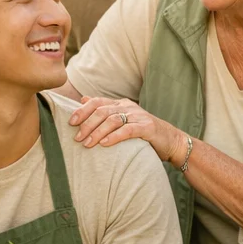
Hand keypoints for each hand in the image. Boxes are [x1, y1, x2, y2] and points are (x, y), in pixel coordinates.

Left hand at [69, 97, 184, 163]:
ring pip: (112, 120)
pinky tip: (104, 144)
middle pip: (102, 111)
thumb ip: (104, 110)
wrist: (171, 141)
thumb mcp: (122, 119)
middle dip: (87, 124)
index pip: (97, 102)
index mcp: (121, 104)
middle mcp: (128, 107)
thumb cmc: (143, 133)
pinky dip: (114, 137)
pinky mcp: (147, 128)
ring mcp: (138, 116)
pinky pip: (128, 130)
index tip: (71, 122)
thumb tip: (83, 99)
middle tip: (77, 137)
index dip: (83, 111)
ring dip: (97, 132)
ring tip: (87, 143)